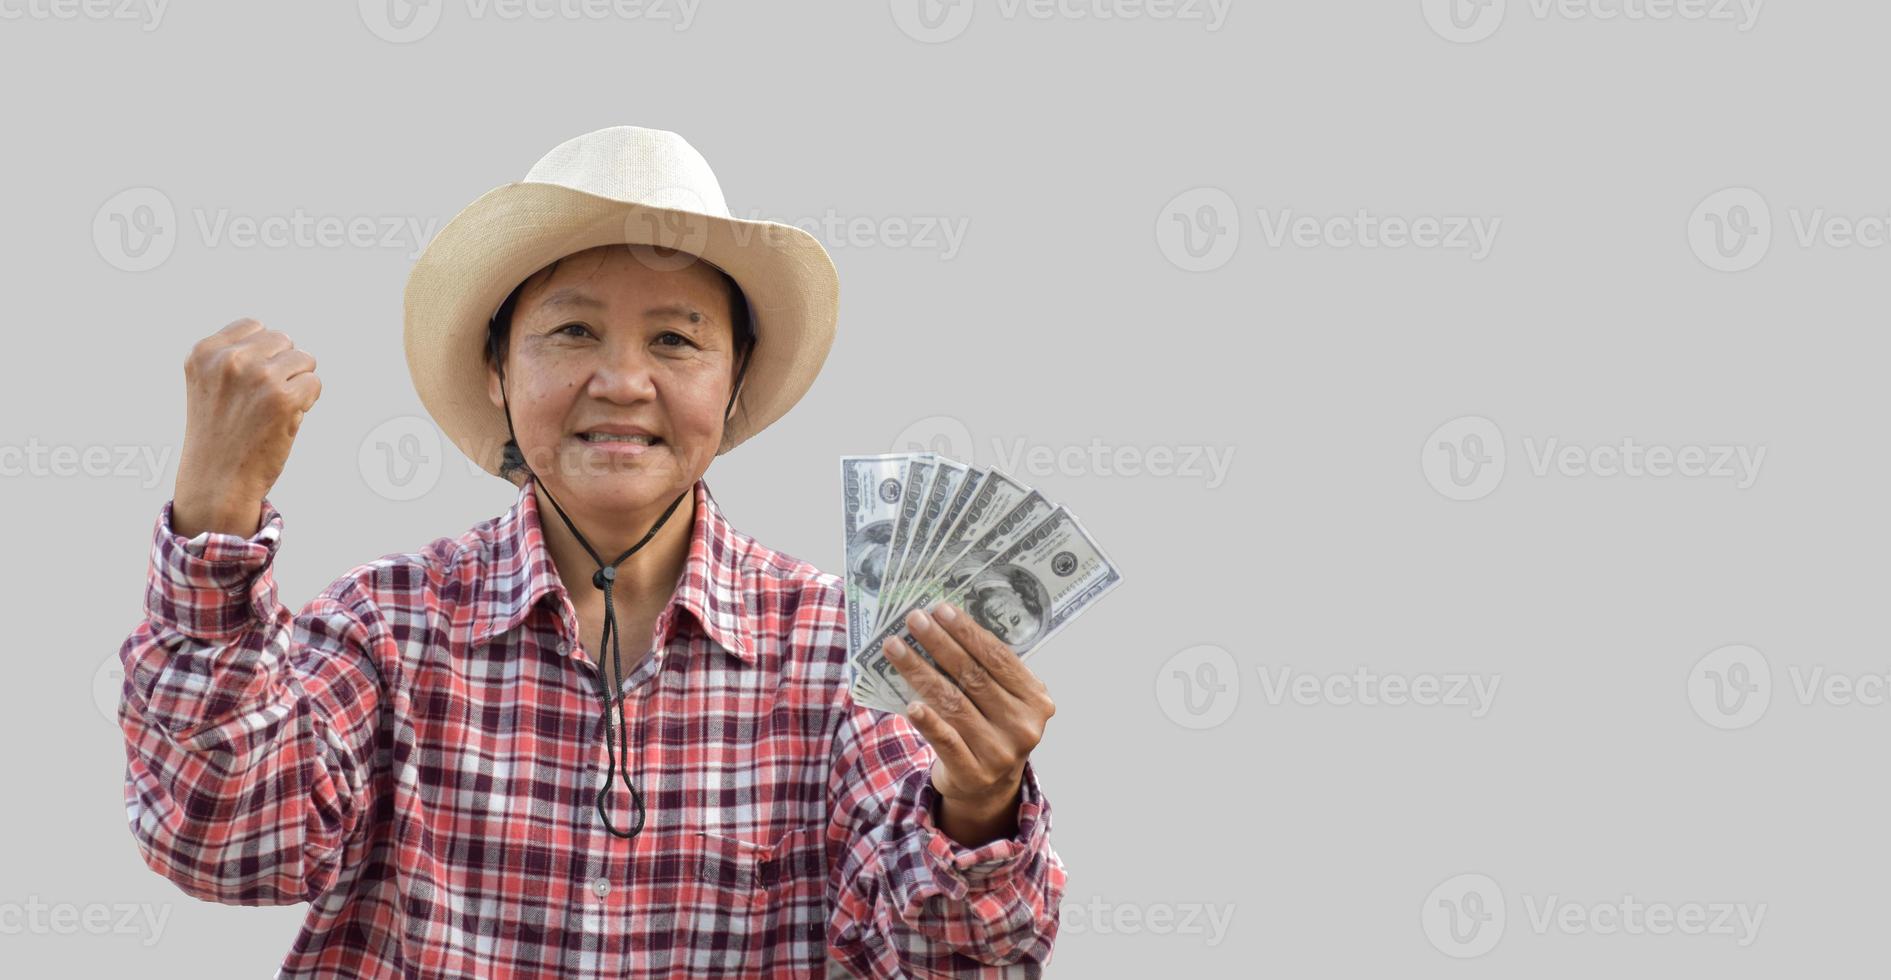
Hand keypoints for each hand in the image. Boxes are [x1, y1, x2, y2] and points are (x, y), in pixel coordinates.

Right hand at [173, 318, 321, 536]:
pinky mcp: (283, 398)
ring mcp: (257, 377)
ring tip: (273, 411)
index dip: (263, 354)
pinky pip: (315, 383)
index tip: (250, 384)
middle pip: (283, 340)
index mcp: (204, 352)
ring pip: (303, 359)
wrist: (217, 482)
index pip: (254, 326)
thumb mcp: (210, 384)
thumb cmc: (220, 435)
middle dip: (283, 367)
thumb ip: (234, 357)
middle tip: (263, 401)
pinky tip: (285, 421)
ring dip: (297, 383)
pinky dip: (308, 402)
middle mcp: (229, 360)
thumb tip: (280, 339)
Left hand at [884, 601, 1055, 845]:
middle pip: (973, 676)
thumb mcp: (1004, 700)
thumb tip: (944, 624)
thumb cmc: (991, 727)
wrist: (988, 788)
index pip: (998, 658)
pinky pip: (947, 742)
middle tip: (913, 619)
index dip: (968, 632)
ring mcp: (999, 753)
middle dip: (939, 643)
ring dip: (920, 672)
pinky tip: (910, 704)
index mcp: (1035, 701)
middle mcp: (1022, 726)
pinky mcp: (973, 773)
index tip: (940, 609)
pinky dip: (929, 722)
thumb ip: (988, 671)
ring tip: (894, 648)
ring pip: (953, 704)